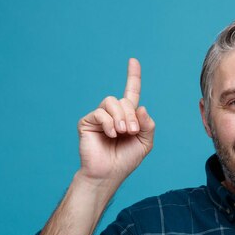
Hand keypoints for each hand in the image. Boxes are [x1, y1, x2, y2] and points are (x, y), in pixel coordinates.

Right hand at [76, 58, 154, 183]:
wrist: (109, 174)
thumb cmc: (126, 160)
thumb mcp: (145, 142)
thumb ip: (148, 125)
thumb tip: (141, 107)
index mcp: (128, 116)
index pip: (131, 92)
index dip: (133, 76)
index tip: (133, 60)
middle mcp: (113, 114)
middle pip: (124, 100)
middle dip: (131, 115)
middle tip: (131, 131)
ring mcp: (100, 117)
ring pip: (112, 101)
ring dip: (121, 116)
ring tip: (122, 132)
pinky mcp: (87, 122)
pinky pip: (100, 112)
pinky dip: (109, 122)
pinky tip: (111, 134)